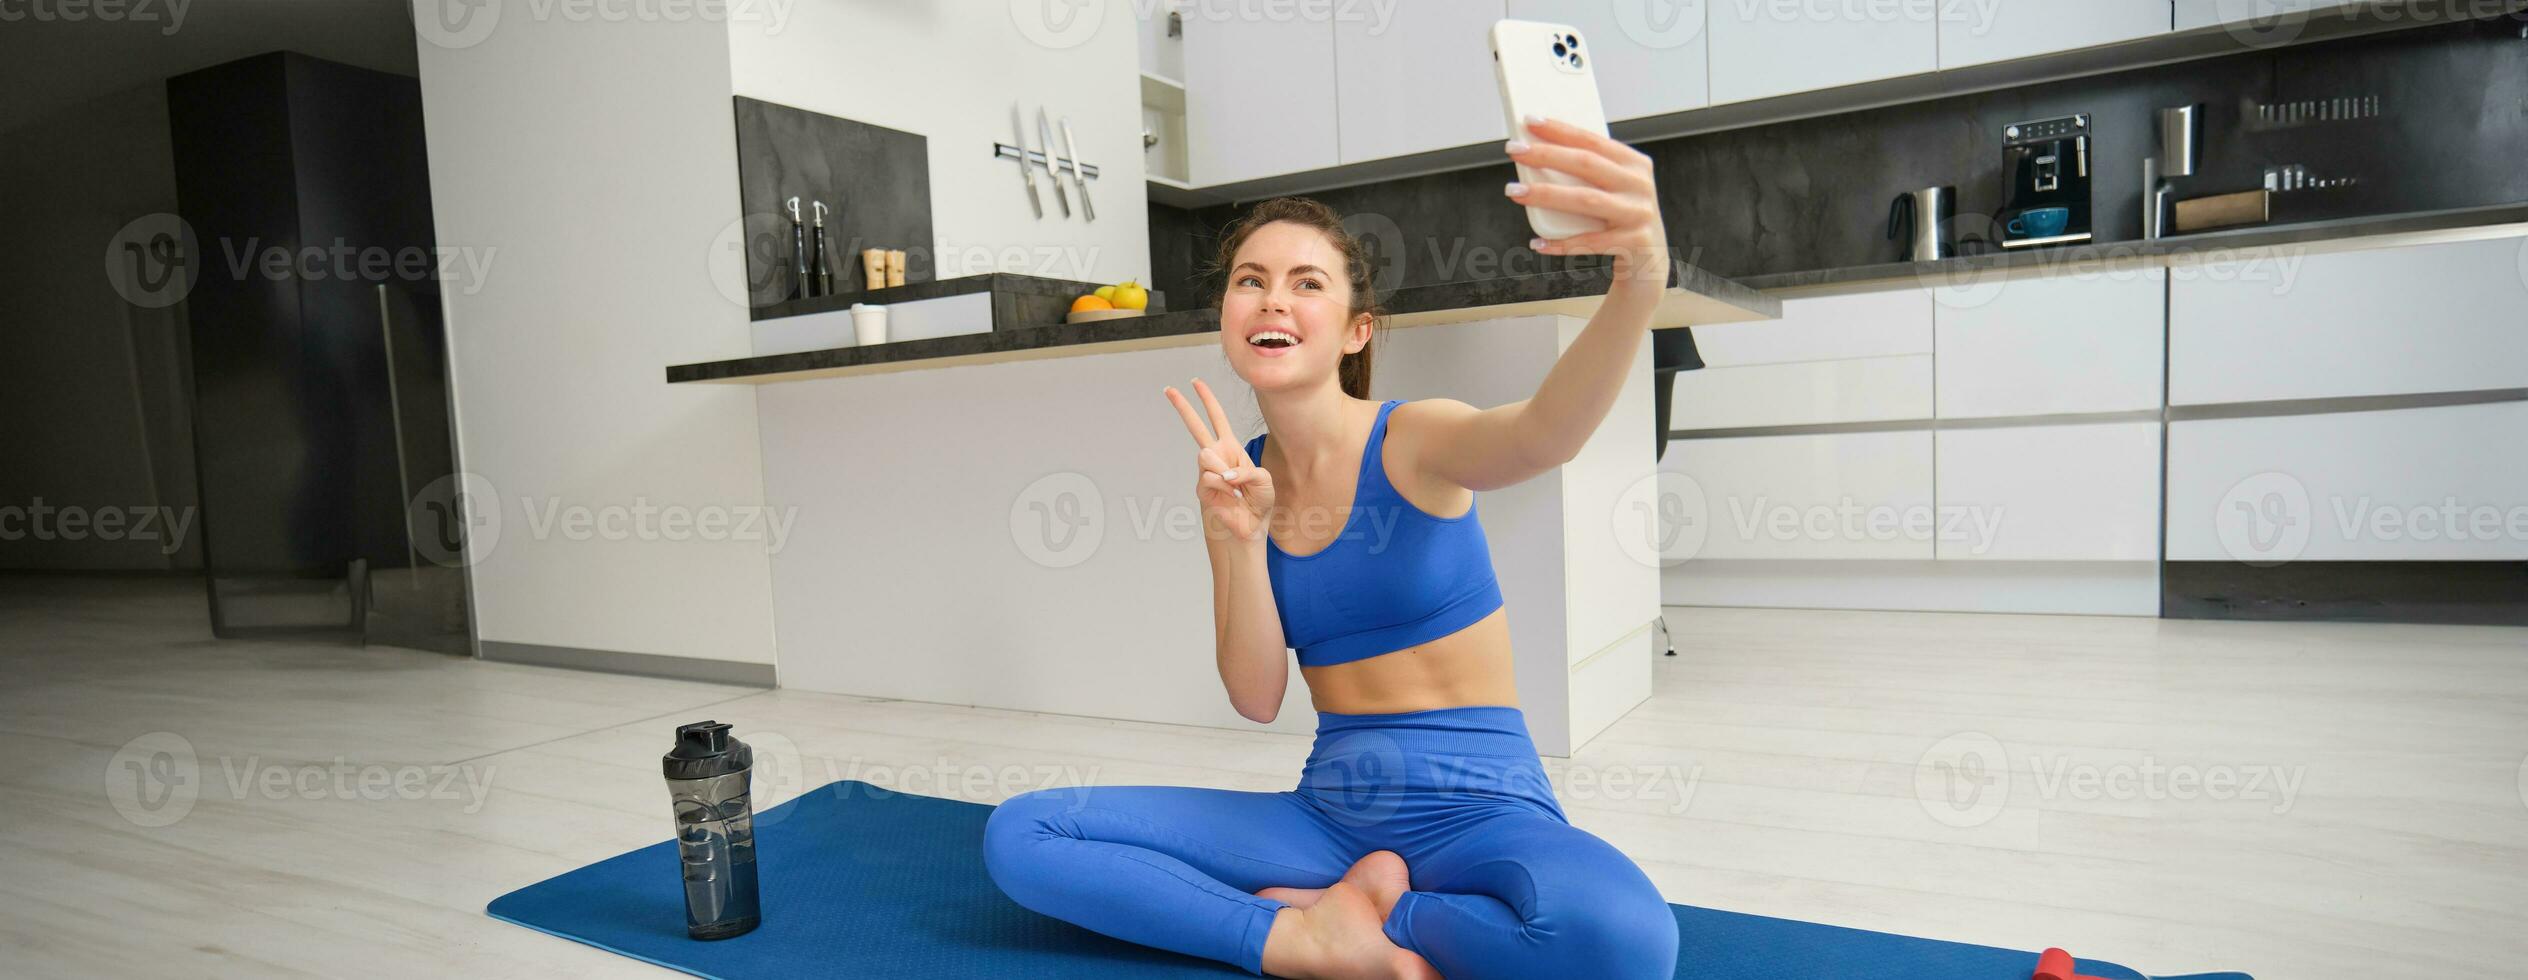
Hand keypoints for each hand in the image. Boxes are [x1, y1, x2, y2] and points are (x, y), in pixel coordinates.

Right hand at [1164, 378, 1275, 542]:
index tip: (1195, 382)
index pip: (1217, 419)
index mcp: (1230, 448)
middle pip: (1195, 426)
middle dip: (1182, 407)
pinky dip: (1226, 487)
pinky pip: (1211, 477)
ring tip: (1236, 488)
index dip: (1207, 400)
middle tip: (1168, 389)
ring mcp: (1206, 471)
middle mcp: (1216, 456)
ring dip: (1224, 471)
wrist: (1249, 526)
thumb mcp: (1264, 480)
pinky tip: (1232, 496)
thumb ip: (1246, 471)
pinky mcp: (1201, 488)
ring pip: (1206, 455)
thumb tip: (1222, 473)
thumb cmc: (1258, 501)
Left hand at [1504, 115, 1669, 286]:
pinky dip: (1562, 243)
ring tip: (1514, 191)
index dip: (1560, 130)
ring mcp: (1639, 213)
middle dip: (1546, 155)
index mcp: (1634, 163)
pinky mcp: (1635, 241)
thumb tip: (1535, 155)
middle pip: (1586, 164)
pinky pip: (1591, 242)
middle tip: (1514, 150)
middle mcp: (1639, 184)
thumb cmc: (1617, 217)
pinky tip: (1537, 242)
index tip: (1530, 121)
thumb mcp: (1611, 189)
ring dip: (1546, 194)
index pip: (1592, 140)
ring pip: (1586, 200)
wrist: (1648, 260)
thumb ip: (1587, 173)